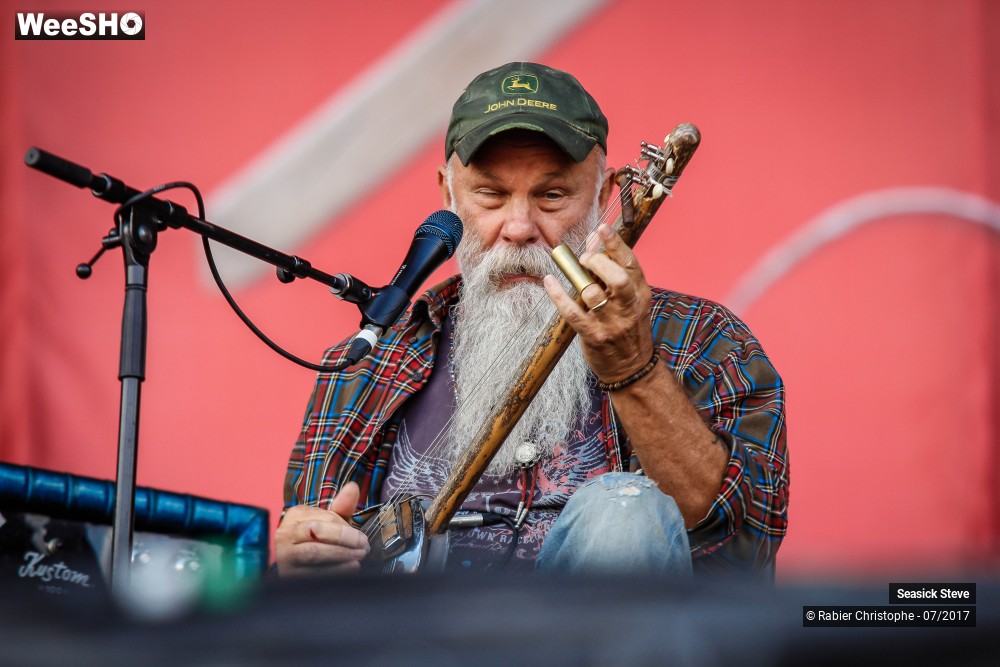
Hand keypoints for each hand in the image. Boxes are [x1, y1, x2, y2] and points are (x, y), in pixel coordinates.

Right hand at [274, 482, 369, 576]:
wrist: (297, 566)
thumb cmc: (316, 540)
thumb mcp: (330, 522)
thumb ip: (342, 506)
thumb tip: (353, 487)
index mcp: (296, 515)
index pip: (324, 518)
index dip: (346, 528)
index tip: (362, 538)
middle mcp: (286, 533)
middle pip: (317, 532)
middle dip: (344, 539)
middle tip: (364, 546)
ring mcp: (285, 555)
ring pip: (314, 552)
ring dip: (341, 555)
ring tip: (359, 557)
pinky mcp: (287, 575)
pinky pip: (313, 572)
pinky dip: (335, 571)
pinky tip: (350, 569)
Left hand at [543, 223, 653, 382]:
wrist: (632, 368)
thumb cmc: (627, 328)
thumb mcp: (630, 300)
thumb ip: (613, 272)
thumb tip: (594, 240)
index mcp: (640, 293)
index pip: (630, 264)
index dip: (615, 244)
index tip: (602, 228)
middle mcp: (628, 307)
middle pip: (617, 278)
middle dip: (599, 262)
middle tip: (586, 257)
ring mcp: (611, 323)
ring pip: (593, 295)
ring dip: (579, 279)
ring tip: (572, 270)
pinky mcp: (594, 336)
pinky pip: (573, 313)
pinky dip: (558, 296)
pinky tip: (549, 282)